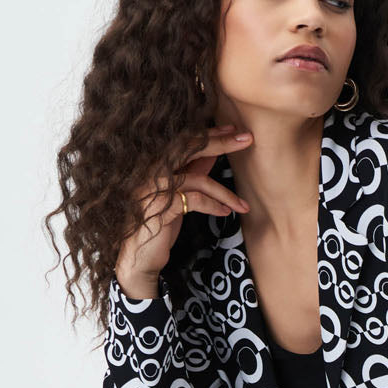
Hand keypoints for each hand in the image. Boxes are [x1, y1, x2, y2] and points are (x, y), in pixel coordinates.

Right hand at [114, 123, 255, 293]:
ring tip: (242, 205)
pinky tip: (225, 212)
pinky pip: (194, 200)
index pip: (184, 141)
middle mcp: (150, 170)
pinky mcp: (160, 206)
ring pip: (197, 179)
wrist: (139, 259)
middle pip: (190, 148)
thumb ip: (190, 173)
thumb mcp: (178, 195)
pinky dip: (213, 206)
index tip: (233, 129)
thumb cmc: (159, 225)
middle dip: (221, 142)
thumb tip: (213, 153)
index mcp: (154, 164)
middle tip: (247, 138)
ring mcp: (153, 186)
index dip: (209, 134)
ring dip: (225, 192)